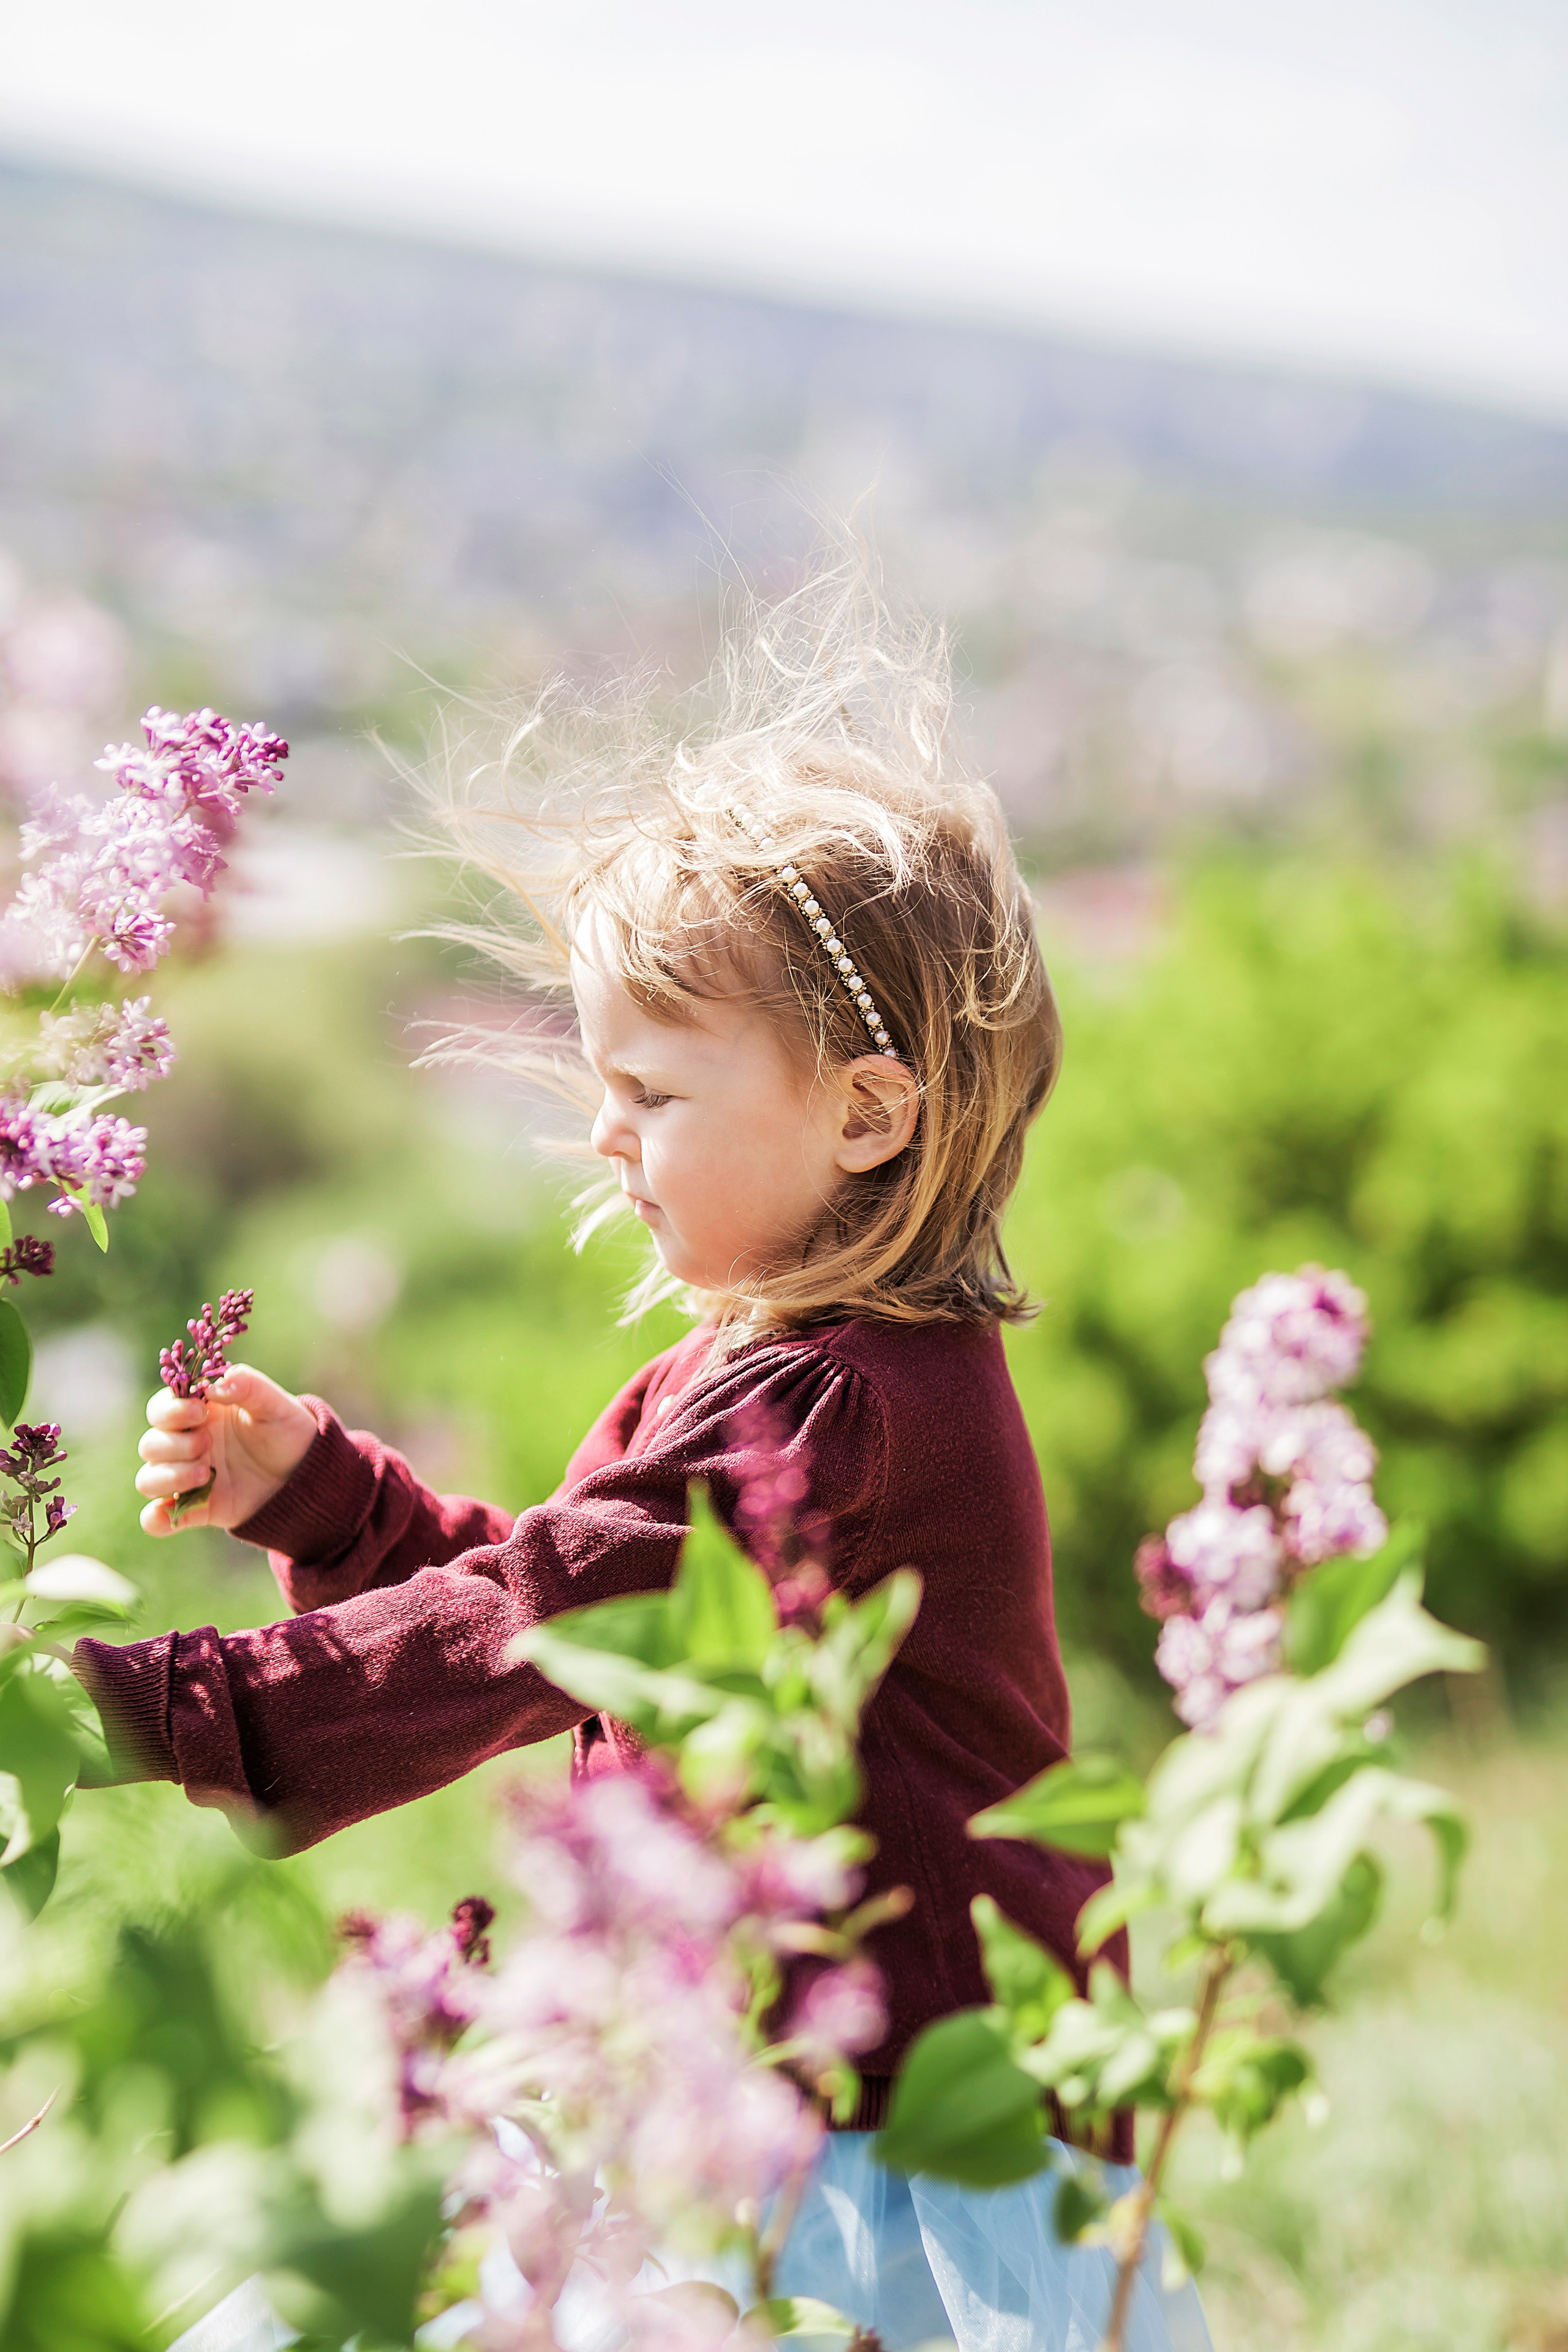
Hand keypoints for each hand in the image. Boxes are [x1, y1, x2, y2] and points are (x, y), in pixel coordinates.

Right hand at [136, 1364, 318, 1536]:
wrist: (306, 1475)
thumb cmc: (287, 1431)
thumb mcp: (275, 1404)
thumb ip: (247, 1385)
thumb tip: (212, 1386)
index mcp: (198, 1414)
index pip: (160, 1409)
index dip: (170, 1410)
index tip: (200, 1412)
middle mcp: (186, 1445)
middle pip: (150, 1445)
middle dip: (174, 1444)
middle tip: (208, 1444)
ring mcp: (188, 1477)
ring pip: (148, 1479)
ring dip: (170, 1476)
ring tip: (207, 1473)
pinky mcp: (196, 1508)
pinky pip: (158, 1518)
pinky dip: (156, 1519)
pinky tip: (169, 1514)